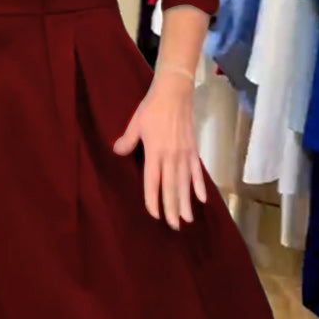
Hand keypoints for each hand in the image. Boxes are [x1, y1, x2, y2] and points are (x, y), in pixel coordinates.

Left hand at [112, 71, 206, 229]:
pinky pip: (197, 172)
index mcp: (155, 152)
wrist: (175, 92)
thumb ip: (127, 141)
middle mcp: (171, 156)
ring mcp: (184, 154)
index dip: (153, 199)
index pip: (153, 181)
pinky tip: (202, 199)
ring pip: (185, 183)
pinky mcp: (193, 149)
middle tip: (174, 226)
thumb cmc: (152, 107)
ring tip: (187, 219)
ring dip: (186, 202)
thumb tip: (117, 152)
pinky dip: (200, 186)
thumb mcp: (135, 123)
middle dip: (172, 208)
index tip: (154, 215)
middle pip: (171, 187)